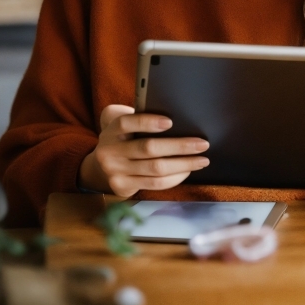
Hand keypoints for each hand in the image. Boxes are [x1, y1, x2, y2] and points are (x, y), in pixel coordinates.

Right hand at [78, 104, 209, 197]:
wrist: (102, 166)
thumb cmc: (124, 138)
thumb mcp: (125, 125)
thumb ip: (140, 118)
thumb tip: (175, 116)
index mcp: (112, 130)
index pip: (127, 122)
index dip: (148, 122)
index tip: (170, 122)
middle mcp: (110, 151)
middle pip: (148, 148)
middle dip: (179, 146)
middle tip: (202, 144)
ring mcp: (116, 172)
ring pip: (155, 169)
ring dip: (183, 165)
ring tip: (202, 159)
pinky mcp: (123, 188)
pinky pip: (155, 184)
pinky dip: (175, 178)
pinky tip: (187, 171)